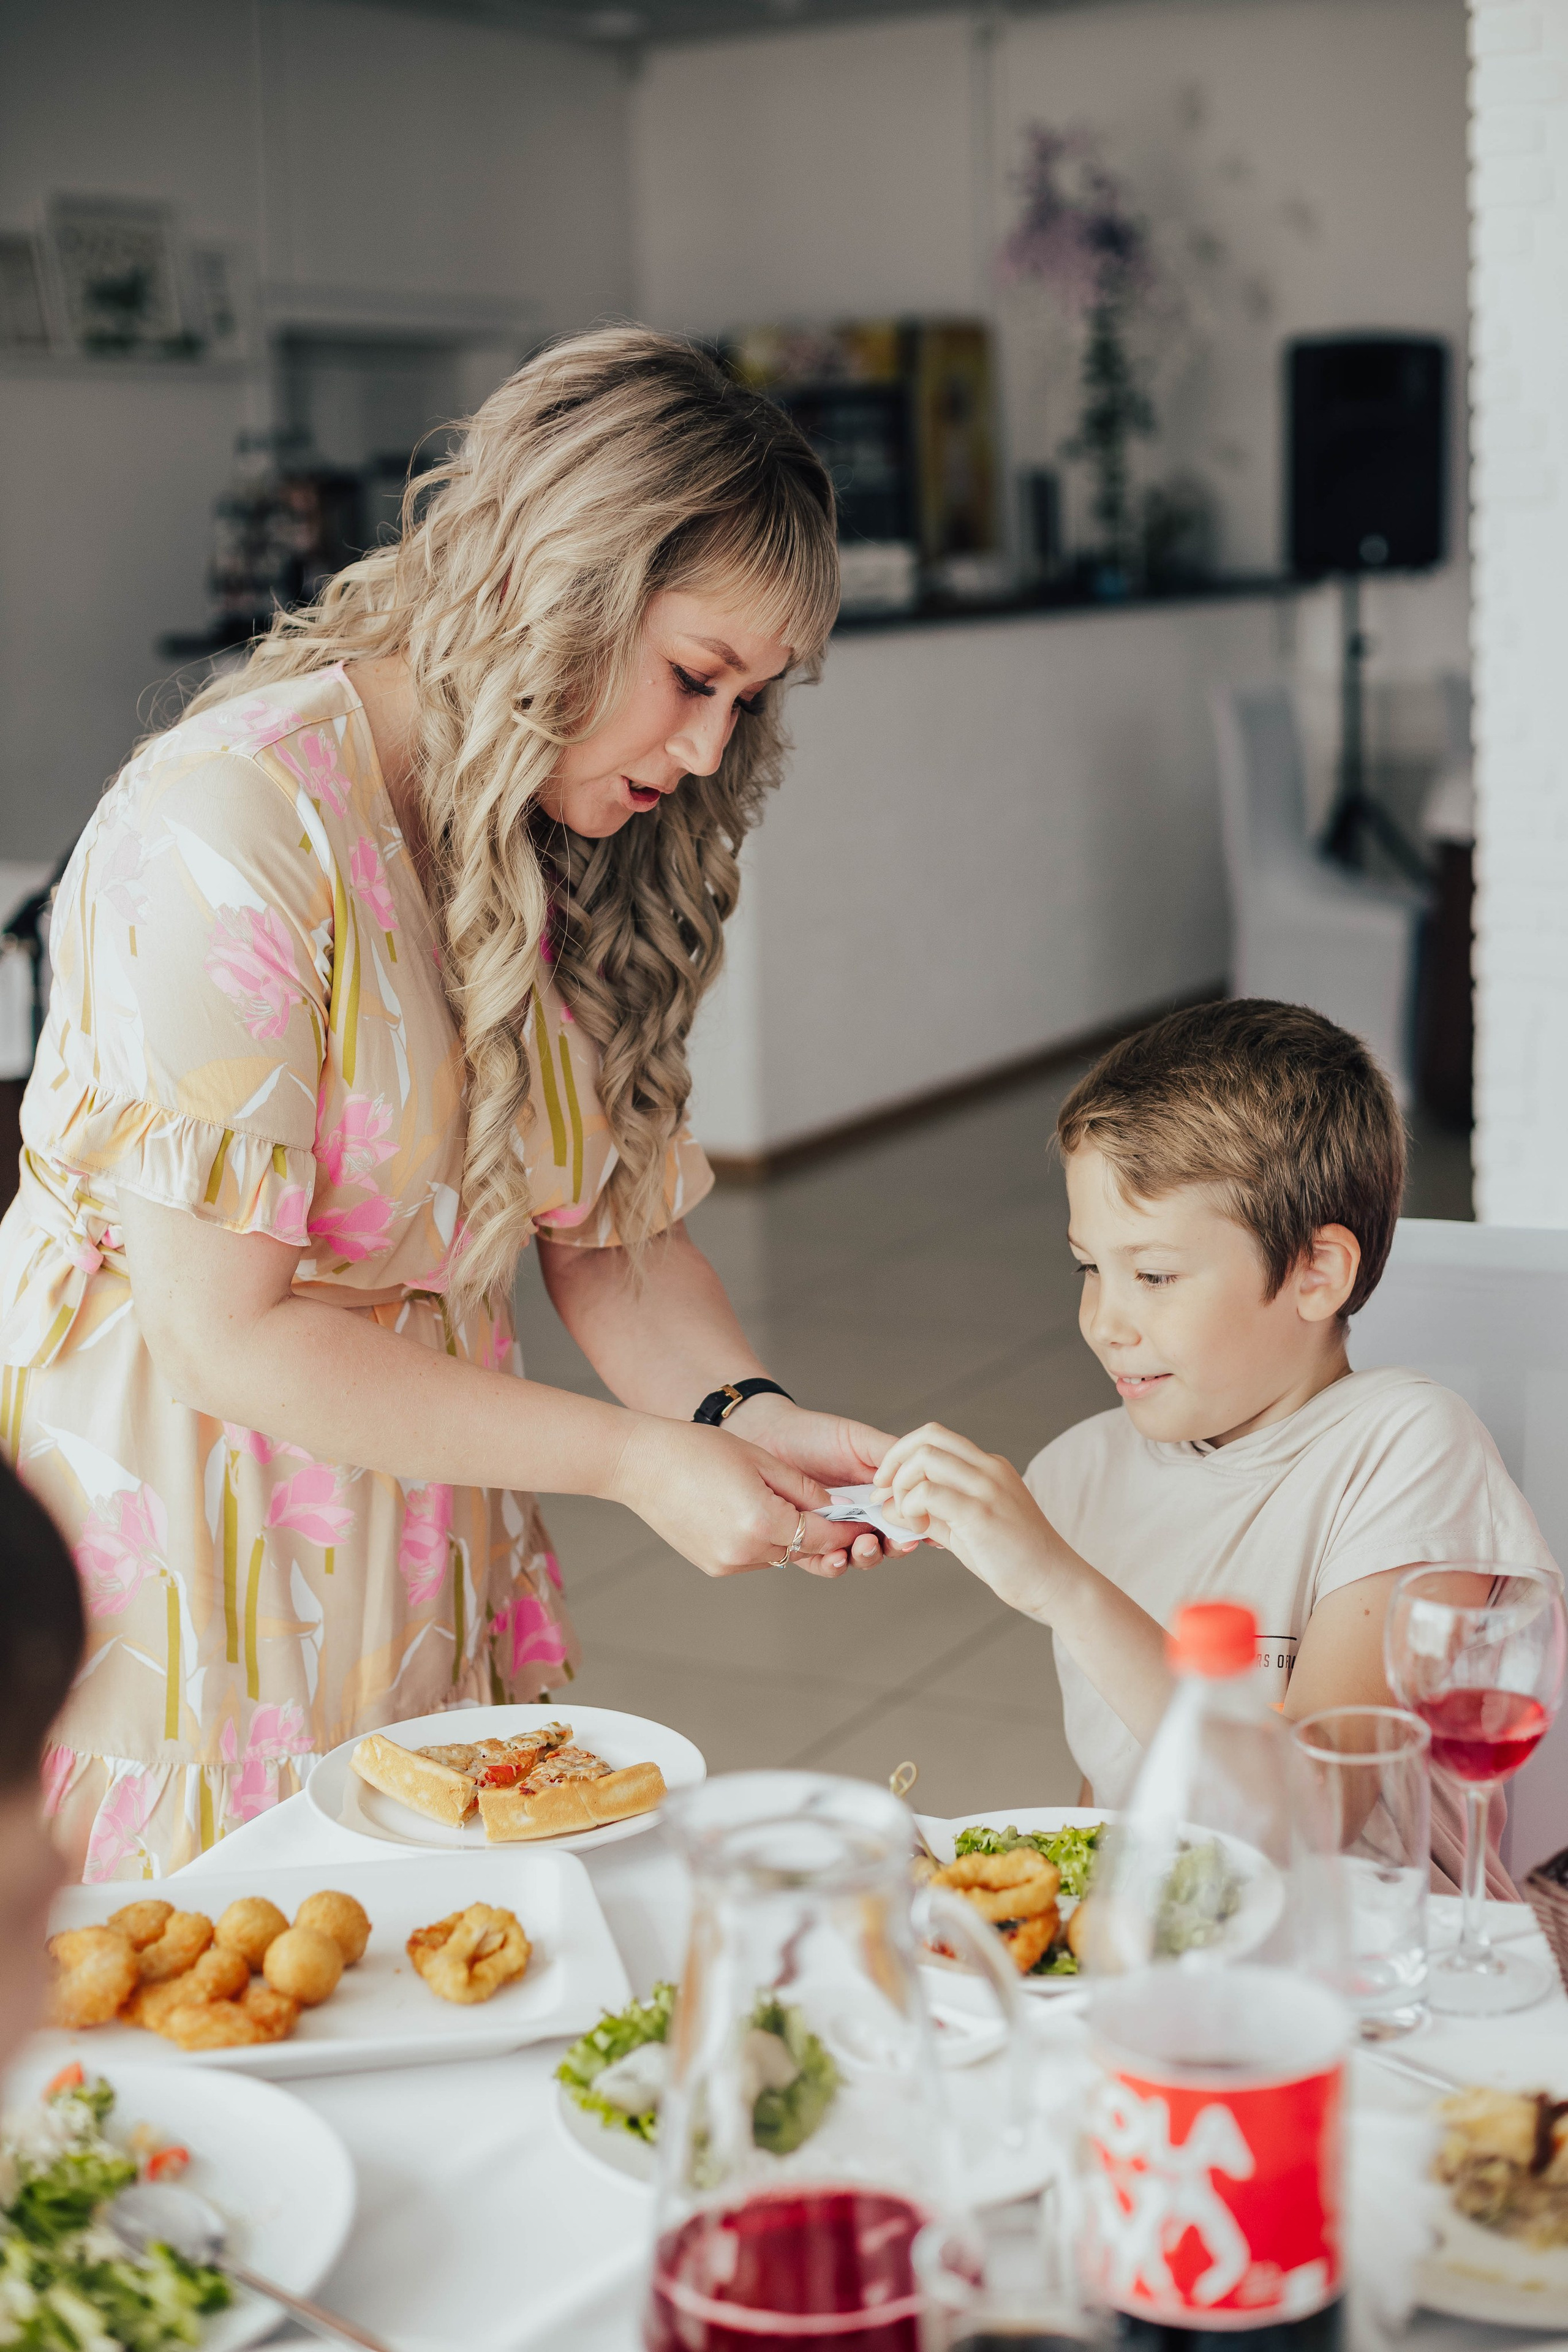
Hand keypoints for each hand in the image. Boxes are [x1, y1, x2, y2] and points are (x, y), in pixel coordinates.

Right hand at [606, 1412, 848, 1577]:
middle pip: (802, 1549)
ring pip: (778, 1555)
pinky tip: (751, 1512)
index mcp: (761, 1521)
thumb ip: (801, 1488)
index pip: (821, 1535)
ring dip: (789, 1537)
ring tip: (784, 1505)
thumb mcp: (760, 1460)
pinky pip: (753, 1557)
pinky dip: (762, 1540)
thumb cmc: (696, 1450)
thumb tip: (832, 1507)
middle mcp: (745, 1551)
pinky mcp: (712, 1565)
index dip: (845, 1528)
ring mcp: (726, 1563)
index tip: (863, 1521)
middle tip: (837, 1515)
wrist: (639, 1464)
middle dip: (819, 1533)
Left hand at [726, 1395, 920, 1575]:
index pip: (906, 1519)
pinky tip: (835, 1557)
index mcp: (879, 1496)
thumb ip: (892, 1457)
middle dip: (894, 1547)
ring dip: (866, 1556)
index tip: (921, 1530)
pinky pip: (822, 1563)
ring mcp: (833, 1532)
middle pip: (888, 1544)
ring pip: (858, 1557)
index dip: (917, 1528)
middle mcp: (860, 1518)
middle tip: (895, 1542)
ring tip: (863, 1546)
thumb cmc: (816, 1435)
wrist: (770, 1436)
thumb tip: (929, 1475)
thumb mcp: (860, 1441)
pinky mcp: (805, 1542)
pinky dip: (832, 1564)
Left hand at [873, 1422, 1070, 1617]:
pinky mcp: (982, 1513)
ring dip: (902, 1483)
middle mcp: (989, 1469)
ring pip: (926, 1456)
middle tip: (884, 1492)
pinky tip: (918, 1526)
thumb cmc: (1016, 1560)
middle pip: (929, 1435)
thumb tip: (891, 1507)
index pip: (937, 1438)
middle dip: (894, 1459)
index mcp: (989, 1468)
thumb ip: (931, 1515)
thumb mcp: (967, 1530)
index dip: (902, 1454)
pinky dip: (911, 1505)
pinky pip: (930, 1492)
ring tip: (906, 1515)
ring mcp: (988, 1488)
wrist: (1057, 1582)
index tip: (887, 1485)